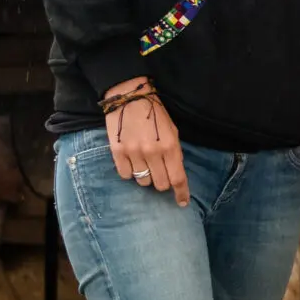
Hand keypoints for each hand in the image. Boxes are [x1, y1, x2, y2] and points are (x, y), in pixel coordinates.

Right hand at [104, 76, 188, 205]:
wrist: (130, 97)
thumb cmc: (155, 114)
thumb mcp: (173, 132)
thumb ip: (174, 153)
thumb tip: (175, 175)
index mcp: (170, 147)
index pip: (178, 178)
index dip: (181, 193)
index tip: (182, 203)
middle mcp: (153, 152)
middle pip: (160, 184)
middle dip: (163, 182)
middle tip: (160, 173)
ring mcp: (134, 153)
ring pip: (143, 182)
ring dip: (146, 176)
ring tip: (144, 162)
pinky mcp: (117, 152)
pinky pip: (125, 175)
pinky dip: (130, 172)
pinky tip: (132, 160)